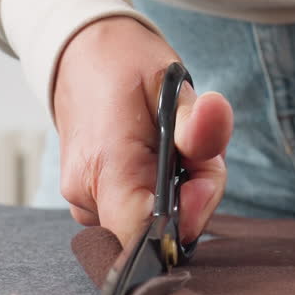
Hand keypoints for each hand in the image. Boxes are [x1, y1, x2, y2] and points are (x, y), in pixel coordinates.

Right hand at [52, 16, 233, 247]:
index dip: (182, 224)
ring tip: (170, 150)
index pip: (142, 238)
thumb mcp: (172, 82)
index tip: (197, 185)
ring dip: (171, 198)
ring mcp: (82, 201)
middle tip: (191, 156)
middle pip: (153, 233)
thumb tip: (213, 137)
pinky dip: (151, 196)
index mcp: (107, 164)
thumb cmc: (127, 67)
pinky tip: (153, 161)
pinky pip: (129, 217)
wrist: (80, 55)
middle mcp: (86, 192)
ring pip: (143, 226)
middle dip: (187, 203)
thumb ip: (200, 126)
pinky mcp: (85, 203)